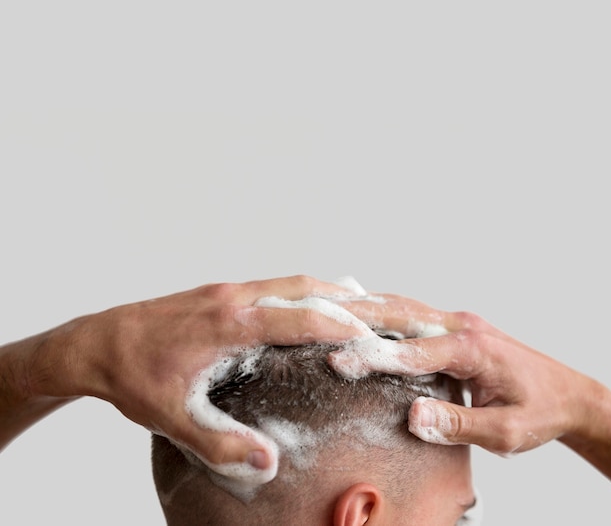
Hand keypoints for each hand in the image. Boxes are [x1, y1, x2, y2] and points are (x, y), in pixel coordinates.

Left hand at [0, 275, 364, 471]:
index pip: (300, 316)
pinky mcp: (219, 291)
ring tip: (358, 305)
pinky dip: (302, 292)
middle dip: (345, 299)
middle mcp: (234, 297)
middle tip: (381, 312)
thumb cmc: (133, 376)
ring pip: (289, 281)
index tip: (373, 335)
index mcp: (229, 322)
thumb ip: (221, 442)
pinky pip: (273, 285)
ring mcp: (226, 289)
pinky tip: (309, 305)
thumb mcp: (172, 416)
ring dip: (326, 291)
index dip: (341, 324)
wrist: (96, 341)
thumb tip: (270, 462)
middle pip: (304, 287)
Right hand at [331, 297, 610, 490]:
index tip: (339, 361)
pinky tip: (360, 310)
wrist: (568, 394)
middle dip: (358, 317)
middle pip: (401, 315)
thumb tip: (413, 418)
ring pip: (403, 307)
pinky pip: (411, 313)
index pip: (413, 351)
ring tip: (329, 308)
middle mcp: (462, 326)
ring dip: (367, 307)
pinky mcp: (453, 327)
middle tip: (318, 316)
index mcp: (473, 348)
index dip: (374, 357)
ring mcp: (457, 322)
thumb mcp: (506, 432)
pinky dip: (382, 311)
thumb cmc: (539, 411)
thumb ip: (459, 425)